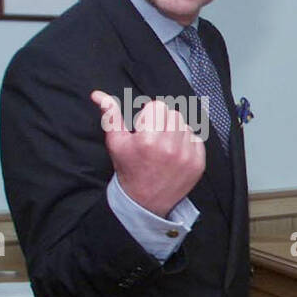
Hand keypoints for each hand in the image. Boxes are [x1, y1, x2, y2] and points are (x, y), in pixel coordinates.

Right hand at [96, 90, 205, 217]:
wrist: (144, 201)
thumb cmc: (128, 169)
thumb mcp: (116, 142)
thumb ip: (110, 116)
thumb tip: (98, 95)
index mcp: (148, 140)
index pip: (158, 106)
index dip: (149, 115)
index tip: (144, 128)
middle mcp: (170, 147)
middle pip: (173, 113)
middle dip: (163, 121)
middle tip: (154, 136)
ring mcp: (187, 156)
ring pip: (186, 125)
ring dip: (175, 131)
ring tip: (164, 146)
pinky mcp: (198, 164)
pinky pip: (197, 139)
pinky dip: (187, 142)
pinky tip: (175, 153)